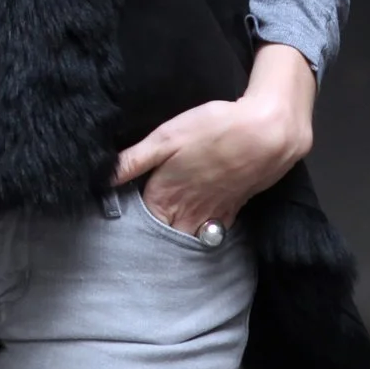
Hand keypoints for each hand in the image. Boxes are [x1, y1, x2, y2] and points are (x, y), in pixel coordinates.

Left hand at [114, 44, 316, 235]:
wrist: (268, 132)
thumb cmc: (213, 130)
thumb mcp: (165, 139)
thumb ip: (132, 161)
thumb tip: (101, 178)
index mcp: (167, 197)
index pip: (142, 223)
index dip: (131, 224)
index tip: (119, 224)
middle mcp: (190, 212)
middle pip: (167, 236)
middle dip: (155, 238)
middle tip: (140, 238)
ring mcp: (215, 213)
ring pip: (191, 237)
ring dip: (179, 236)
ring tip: (166, 234)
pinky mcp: (235, 208)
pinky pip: (214, 230)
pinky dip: (204, 232)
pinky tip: (196, 224)